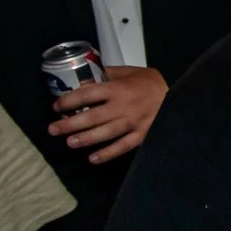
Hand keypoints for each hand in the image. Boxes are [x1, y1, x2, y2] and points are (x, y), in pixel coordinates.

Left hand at [48, 65, 168, 163]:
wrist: (177, 97)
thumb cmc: (150, 83)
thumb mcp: (129, 71)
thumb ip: (108, 74)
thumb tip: (84, 76)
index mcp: (117, 88)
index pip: (87, 94)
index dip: (68, 101)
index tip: (56, 107)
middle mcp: (122, 106)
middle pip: (91, 117)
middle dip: (70, 124)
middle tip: (53, 130)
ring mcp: (132, 122)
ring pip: (104, 133)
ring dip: (85, 139)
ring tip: (70, 143)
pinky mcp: (141, 135)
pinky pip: (122, 146)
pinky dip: (107, 153)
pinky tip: (93, 158)